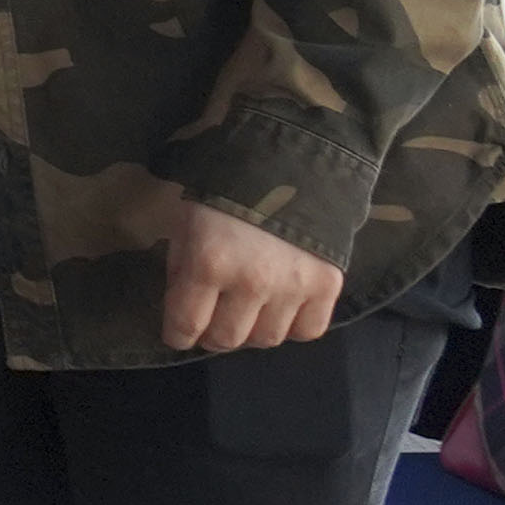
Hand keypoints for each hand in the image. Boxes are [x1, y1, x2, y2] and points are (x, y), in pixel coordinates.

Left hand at [156, 197, 347, 357]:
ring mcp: (293, 287)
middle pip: (228, 339)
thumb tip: (181, 313)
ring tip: (247, 312)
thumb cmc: (224, 193)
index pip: (186, 325)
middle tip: (212, 321)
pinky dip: (292, 327)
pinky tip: (281, 309)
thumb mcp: (186, 225)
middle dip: (212, 334)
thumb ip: (181, 271)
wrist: (288, 165)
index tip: (178, 334)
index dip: (177, 335)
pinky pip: (307, 330)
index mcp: (208, 263)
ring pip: (267, 339)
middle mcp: (252, 282)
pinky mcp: (327, 285)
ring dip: (252, 331)